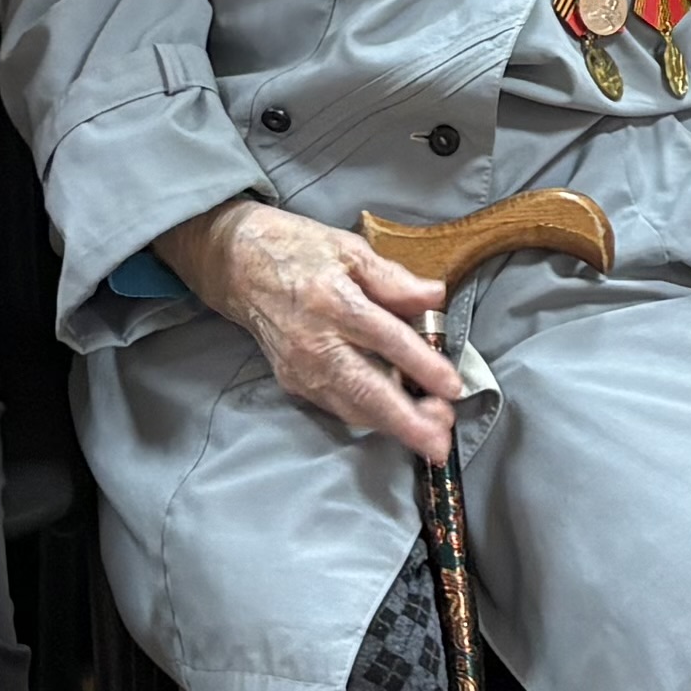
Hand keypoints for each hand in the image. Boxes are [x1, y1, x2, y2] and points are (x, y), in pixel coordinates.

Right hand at [173, 199, 462, 463]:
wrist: (237, 264)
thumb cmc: (298, 250)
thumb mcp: (349, 249)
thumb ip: (393, 279)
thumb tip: (435, 297)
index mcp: (333, 302)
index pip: (386, 340)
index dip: (423, 366)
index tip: (454, 388)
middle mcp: (315, 342)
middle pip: (366, 391)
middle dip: (407, 423)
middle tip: (441, 442)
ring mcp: (300, 368)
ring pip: (352, 409)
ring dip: (392, 426)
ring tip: (430, 433)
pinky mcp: (293, 383)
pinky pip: (338, 407)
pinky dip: (369, 417)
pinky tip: (396, 418)